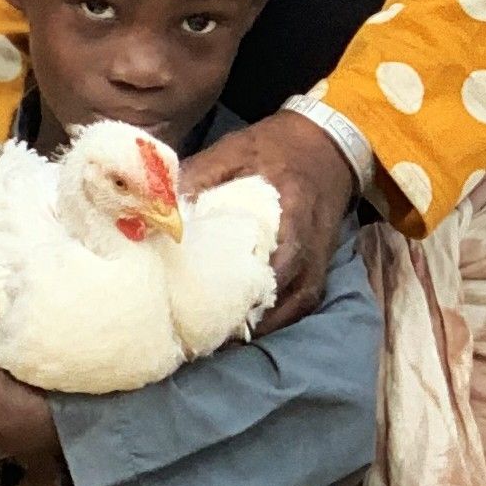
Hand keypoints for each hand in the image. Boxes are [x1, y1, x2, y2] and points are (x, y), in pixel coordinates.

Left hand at [180, 112, 353, 333]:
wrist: (326, 145)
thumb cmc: (276, 147)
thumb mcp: (235, 149)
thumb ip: (199, 175)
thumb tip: (159, 208)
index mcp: (295, 212)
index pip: (279, 262)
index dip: (247, 292)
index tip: (210, 310)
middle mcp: (312, 246)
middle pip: (286, 297)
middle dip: (247, 321)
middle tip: (204, 338)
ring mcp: (319, 262)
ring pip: (293, 309)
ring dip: (259, 328)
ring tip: (217, 341)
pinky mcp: (316, 270)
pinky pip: (297, 307)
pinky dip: (271, 321)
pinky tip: (240, 329)